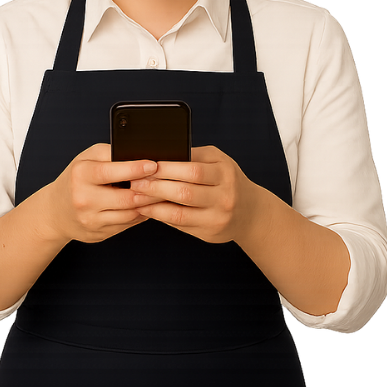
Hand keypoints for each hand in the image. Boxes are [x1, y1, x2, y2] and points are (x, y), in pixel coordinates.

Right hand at [46, 143, 158, 243]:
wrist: (54, 212)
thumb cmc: (76, 179)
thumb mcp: (87, 159)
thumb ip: (111, 154)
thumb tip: (140, 154)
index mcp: (81, 175)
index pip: (111, 172)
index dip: (135, 168)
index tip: (153, 164)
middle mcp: (84, 199)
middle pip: (127, 197)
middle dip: (150, 189)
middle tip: (166, 181)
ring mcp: (91, 219)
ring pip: (130, 214)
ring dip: (149, 204)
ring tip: (161, 193)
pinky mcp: (99, 234)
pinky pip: (127, 224)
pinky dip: (140, 215)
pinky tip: (147, 206)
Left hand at [128, 146, 265, 244]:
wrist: (251, 212)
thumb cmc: (228, 181)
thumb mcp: (218, 162)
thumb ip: (193, 157)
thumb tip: (159, 154)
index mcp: (224, 171)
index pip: (192, 169)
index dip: (166, 168)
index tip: (146, 165)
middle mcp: (224, 195)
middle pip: (185, 191)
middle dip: (156, 186)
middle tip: (135, 182)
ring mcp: (218, 216)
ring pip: (180, 211)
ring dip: (154, 204)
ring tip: (137, 197)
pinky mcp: (210, 232)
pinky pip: (181, 224)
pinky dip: (161, 216)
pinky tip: (148, 210)